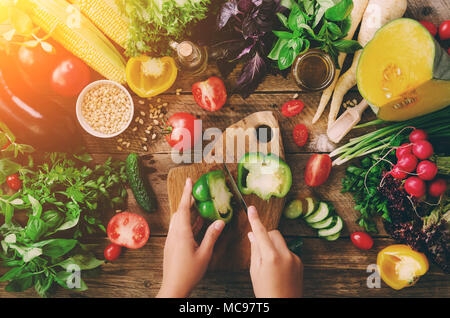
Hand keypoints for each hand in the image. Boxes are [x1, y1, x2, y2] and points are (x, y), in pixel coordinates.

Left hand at [157, 178, 224, 297]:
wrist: (174, 287)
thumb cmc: (189, 273)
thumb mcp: (204, 254)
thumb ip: (211, 236)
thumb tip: (220, 222)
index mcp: (182, 234)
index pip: (183, 208)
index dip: (186, 193)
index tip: (188, 181)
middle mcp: (174, 234)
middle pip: (179, 212)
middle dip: (187, 201)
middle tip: (196, 194)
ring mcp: (171, 240)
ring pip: (178, 221)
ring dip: (187, 212)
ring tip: (198, 208)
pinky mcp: (171, 246)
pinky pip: (178, 229)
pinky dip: (186, 223)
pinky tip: (195, 226)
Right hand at [247, 206, 302, 297]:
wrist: (284, 305)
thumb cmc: (266, 292)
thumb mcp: (255, 271)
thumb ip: (255, 251)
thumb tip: (253, 235)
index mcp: (271, 257)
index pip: (261, 232)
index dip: (255, 219)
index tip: (251, 208)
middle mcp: (285, 255)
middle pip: (274, 233)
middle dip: (266, 236)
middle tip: (259, 249)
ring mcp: (294, 258)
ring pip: (281, 242)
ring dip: (273, 247)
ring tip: (269, 265)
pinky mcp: (300, 262)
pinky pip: (288, 251)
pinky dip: (281, 255)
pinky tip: (278, 270)